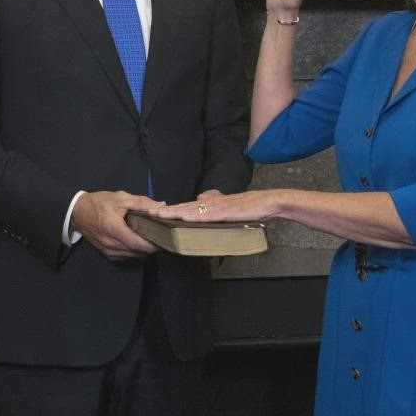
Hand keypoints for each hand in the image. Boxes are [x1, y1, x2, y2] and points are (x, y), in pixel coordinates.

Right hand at [72, 190, 161, 260]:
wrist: (77, 213)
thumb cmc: (98, 203)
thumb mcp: (120, 198)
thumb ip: (141, 202)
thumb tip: (161, 205)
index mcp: (115, 230)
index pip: (139, 244)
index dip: (154, 243)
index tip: (165, 236)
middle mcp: (112, 244)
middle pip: (139, 252)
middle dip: (151, 245)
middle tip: (161, 234)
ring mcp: (109, 251)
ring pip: (134, 255)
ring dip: (143, 249)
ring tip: (151, 237)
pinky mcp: (108, 254)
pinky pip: (126, 256)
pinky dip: (135, 250)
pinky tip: (138, 241)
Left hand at [149, 189, 287, 224]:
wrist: (267, 202)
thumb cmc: (248, 205)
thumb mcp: (227, 202)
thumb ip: (213, 199)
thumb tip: (200, 197)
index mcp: (209, 203)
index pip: (185, 206)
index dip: (170, 209)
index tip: (154, 212)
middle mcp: (210, 203)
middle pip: (183, 207)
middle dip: (165, 210)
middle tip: (148, 213)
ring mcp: (217, 207)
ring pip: (191, 210)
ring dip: (174, 213)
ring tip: (158, 215)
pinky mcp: (225, 212)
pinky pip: (206, 215)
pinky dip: (194, 216)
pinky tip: (183, 218)